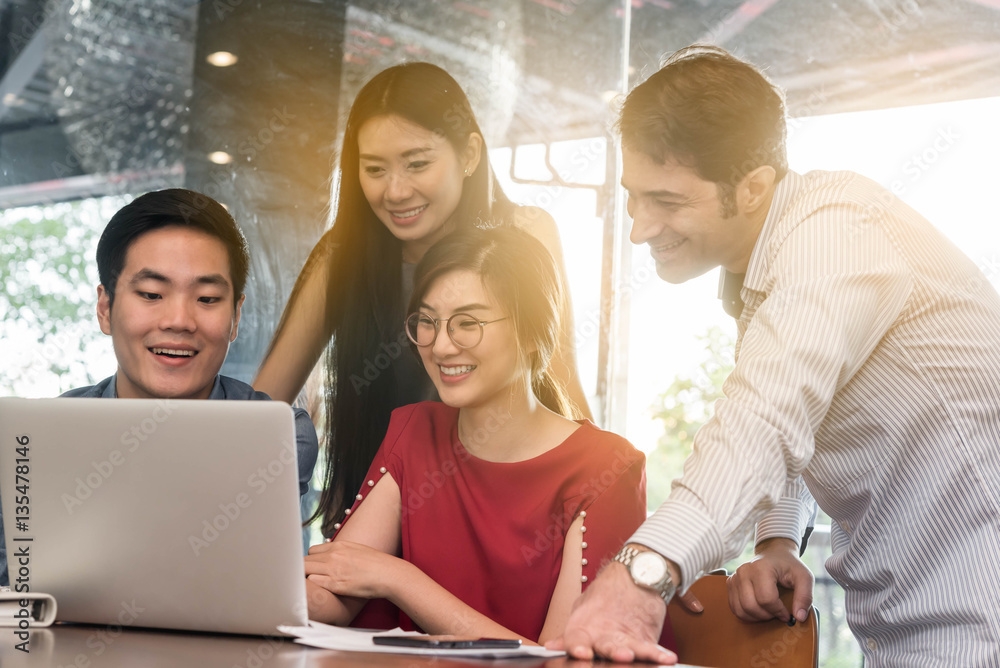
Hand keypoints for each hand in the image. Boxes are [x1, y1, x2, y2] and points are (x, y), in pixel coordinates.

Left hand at [304, 540, 402, 599]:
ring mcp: (333, 570)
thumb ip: (340, 551)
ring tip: (310, 584)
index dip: (311, 560)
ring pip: (306, 570)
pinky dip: (313, 585)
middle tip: (307, 577)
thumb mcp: (356, 549)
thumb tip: (330, 555)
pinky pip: (313, 582)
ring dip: (306, 577)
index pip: (312, 550)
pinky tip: (317, 589)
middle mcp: (333, 556)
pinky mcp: (335, 584)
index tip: (312, 567)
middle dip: (304, 569)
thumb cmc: (375, 564)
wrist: (387, 574)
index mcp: (338, 546)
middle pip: (305, 560)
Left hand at [545, 562, 676, 663]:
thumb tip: (551, 647)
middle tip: (610, 654)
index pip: (576, 639)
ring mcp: (627, 635)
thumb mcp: (583, 609)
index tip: (581, 652)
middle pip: (605, 646)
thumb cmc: (606, 595)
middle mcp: (605, 632)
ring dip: (628, 652)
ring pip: (628, 647)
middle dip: (607, 651)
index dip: (577, 646)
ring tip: (629, 654)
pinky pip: (653, 648)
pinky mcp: (646, 637)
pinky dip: (660, 653)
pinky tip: (667, 659)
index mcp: (585, 626)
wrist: (636, 573)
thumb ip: (570, 633)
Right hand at [727, 537, 813, 623]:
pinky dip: (747, 615)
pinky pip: (735, 608)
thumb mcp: (804, 577)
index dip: (779, 612)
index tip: (787, 614)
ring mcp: (735, 577)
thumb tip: (799, 617)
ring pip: (741, 609)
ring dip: (757, 617)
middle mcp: (744, 571)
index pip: (766, 599)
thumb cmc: (789, 566)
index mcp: (761, 567)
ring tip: (769, 612)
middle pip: (751, 606)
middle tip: (777, 614)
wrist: (774, 554)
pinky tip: (758, 611)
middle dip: (767, 616)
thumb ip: (805, 596)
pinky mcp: (730, 584)